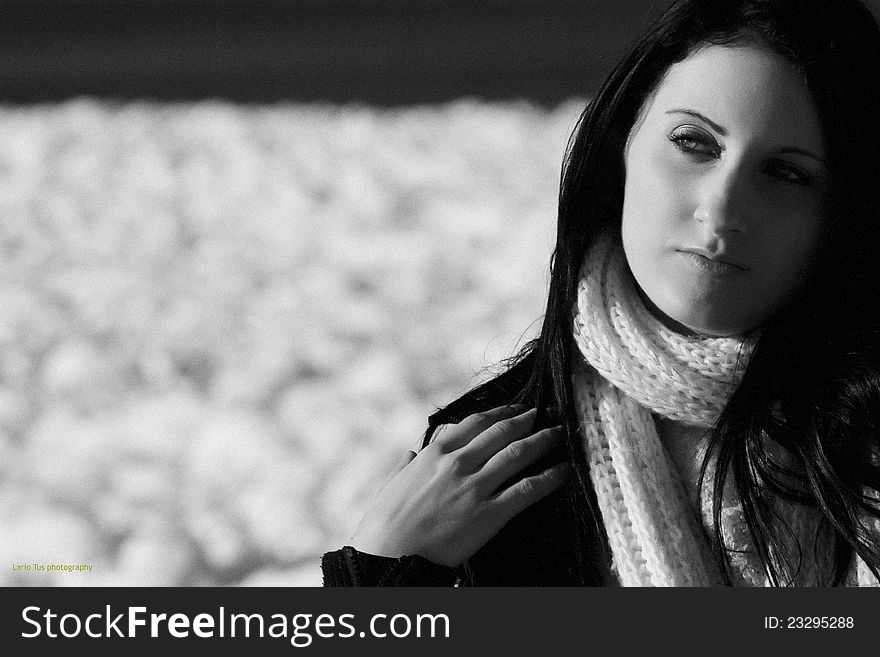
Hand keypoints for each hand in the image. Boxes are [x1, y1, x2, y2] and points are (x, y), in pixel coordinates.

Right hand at [349, 405, 567, 566]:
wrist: (389, 556)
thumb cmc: (384, 524)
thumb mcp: (391, 483)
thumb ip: (405, 465)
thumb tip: (409, 454)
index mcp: (434, 452)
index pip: (475, 422)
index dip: (501, 412)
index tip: (516, 409)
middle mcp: (458, 463)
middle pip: (502, 432)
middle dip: (527, 420)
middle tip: (545, 413)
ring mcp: (475, 487)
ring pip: (518, 454)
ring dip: (543, 440)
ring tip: (559, 433)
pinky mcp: (489, 514)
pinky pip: (527, 489)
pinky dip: (550, 477)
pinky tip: (564, 470)